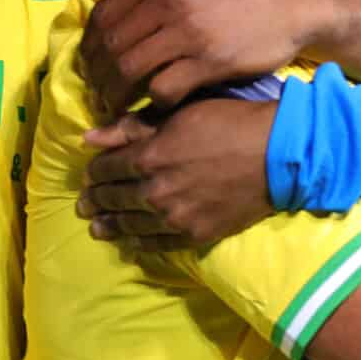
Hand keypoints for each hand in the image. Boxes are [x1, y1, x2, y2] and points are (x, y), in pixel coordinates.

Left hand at [78, 97, 278, 249]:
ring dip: (110, 226)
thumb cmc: (229, 123)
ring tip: (97, 228)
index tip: (87, 175)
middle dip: (95, 201)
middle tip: (83, 205)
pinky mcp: (195, 235)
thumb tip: (88, 139)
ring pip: (131, 225)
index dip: (93, 172)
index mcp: (148, 157)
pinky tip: (129, 243)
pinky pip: (157, 244)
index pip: (106, 169)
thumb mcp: (178, 115)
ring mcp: (175, 217)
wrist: (276, 155)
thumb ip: (131, 129)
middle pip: (114, 199)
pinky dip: (139, 244)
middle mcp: (155, 192)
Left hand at [79, 0, 336, 110]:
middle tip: (96, 92)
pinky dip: (152, 102)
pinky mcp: (207, 59)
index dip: (88, 45)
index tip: (89, 64)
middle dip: (96, 74)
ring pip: (128, 69)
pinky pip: (161, 89)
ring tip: (115, 105)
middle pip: (109, 43)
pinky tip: (156, 105)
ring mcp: (187, 28)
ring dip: (116, 94)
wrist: (291, 3)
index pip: (102, 12)